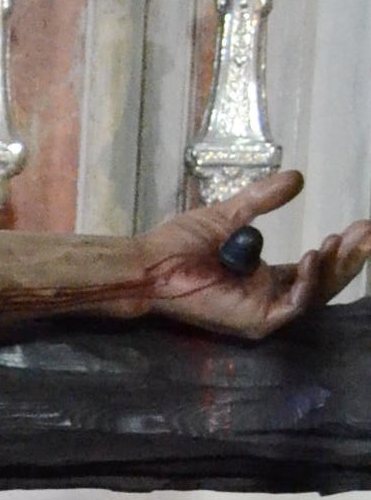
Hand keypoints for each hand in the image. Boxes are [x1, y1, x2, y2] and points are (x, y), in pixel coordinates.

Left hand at [133, 171, 370, 339]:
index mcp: (263, 278)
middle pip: (322, 282)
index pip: (313, 267)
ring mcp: (262, 311)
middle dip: (349, 258)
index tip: (361, 224)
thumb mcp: (231, 215)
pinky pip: (291, 306)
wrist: (150, 263)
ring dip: (336, 268)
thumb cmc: (179, 244)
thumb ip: (264, 199)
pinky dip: (306, 283)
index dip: (339, 249)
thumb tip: (298, 178)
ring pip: (313, 295)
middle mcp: (267, 296)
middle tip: (369, 232)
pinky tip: (314, 256)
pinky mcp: (253, 321)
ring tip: (348, 239)